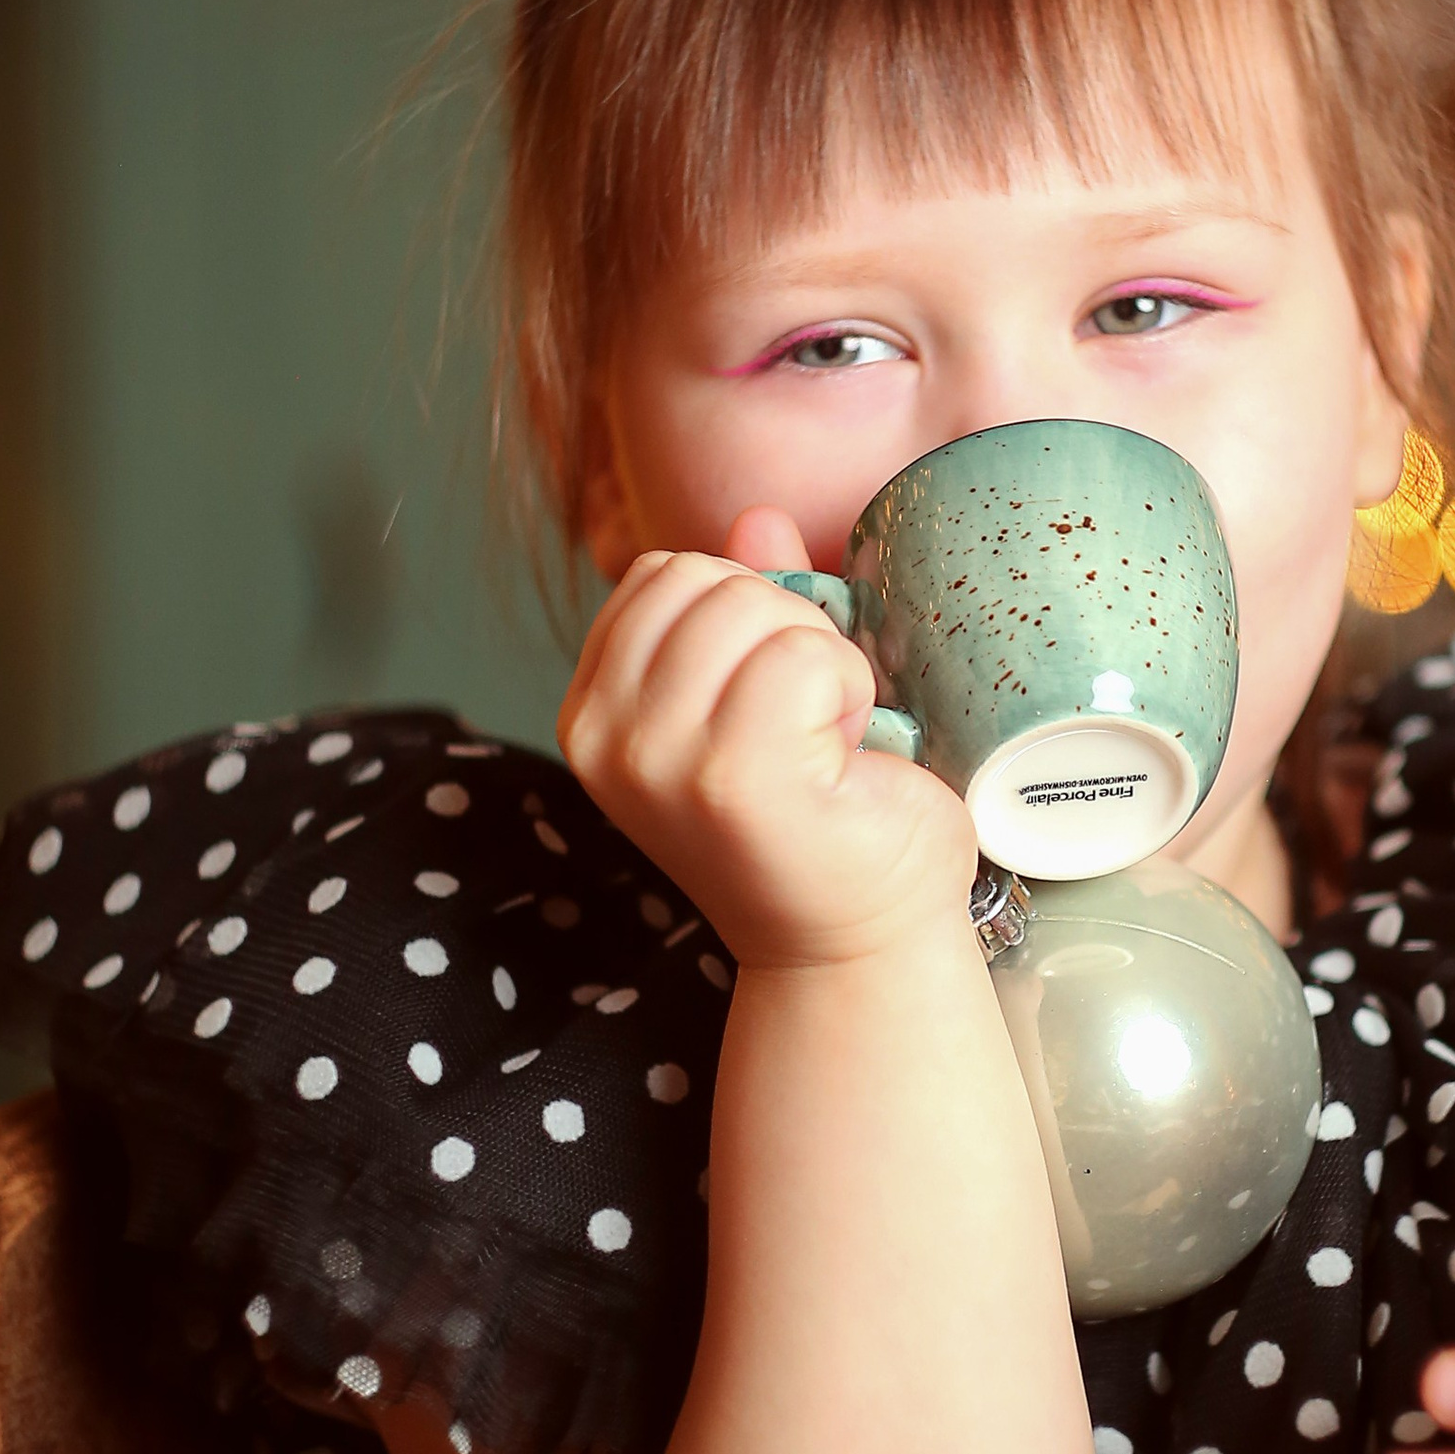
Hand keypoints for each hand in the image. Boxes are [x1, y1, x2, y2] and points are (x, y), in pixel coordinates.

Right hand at [560, 508, 976, 971]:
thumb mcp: (768, 689)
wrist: (860, 936)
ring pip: (753, 608)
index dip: (741, 611)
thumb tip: (758, 517)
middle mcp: (605, 739)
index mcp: (594, 711)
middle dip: (783, 628)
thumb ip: (755, 601)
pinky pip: (802, 655)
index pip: (661, 574)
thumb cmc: (824, 816)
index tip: (770, 699)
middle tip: (808, 722)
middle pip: (704, 579)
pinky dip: (847, 688)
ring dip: (821, 660)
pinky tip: (844, 754)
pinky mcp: (733, 781)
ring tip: (824, 740)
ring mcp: (660, 762)